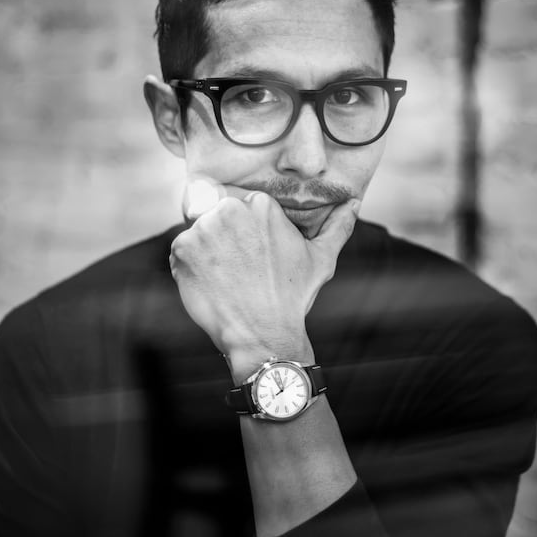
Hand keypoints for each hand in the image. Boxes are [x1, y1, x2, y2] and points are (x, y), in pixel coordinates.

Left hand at [169, 185, 359, 379]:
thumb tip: (355, 203)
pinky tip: (210, 286)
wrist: (262, 333)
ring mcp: (204, 228)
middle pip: (219, 217)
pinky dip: (190, 268)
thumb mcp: (321, 259)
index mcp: (261, 205)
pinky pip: (181, 252)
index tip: (254, 258)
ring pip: (199, 234)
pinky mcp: (182, 248)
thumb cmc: (292, 297)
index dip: (247, 236)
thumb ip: (338, 227)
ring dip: (208, 254)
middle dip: (226, 240)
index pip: (243, 209)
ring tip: (226, 280)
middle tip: (239, 271)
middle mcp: (230, 210)